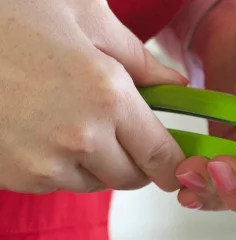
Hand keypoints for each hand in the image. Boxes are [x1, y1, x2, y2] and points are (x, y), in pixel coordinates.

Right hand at [0, 0, 187, 193]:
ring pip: (94, 182)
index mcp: (107, 96)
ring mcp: (42, 163)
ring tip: (65, 115)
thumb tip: (176, 88)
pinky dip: (58, 164)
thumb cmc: (7, 9)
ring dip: (94, 161)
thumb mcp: (82, 12)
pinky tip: (36, 125)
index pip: (162, 158)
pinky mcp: (14, 177)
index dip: (172, 164)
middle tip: (117, 127)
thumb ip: (140, 59)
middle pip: (132, 179)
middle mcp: (79, 139)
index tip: (173, 162)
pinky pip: (56, 182)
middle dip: (133, 159)